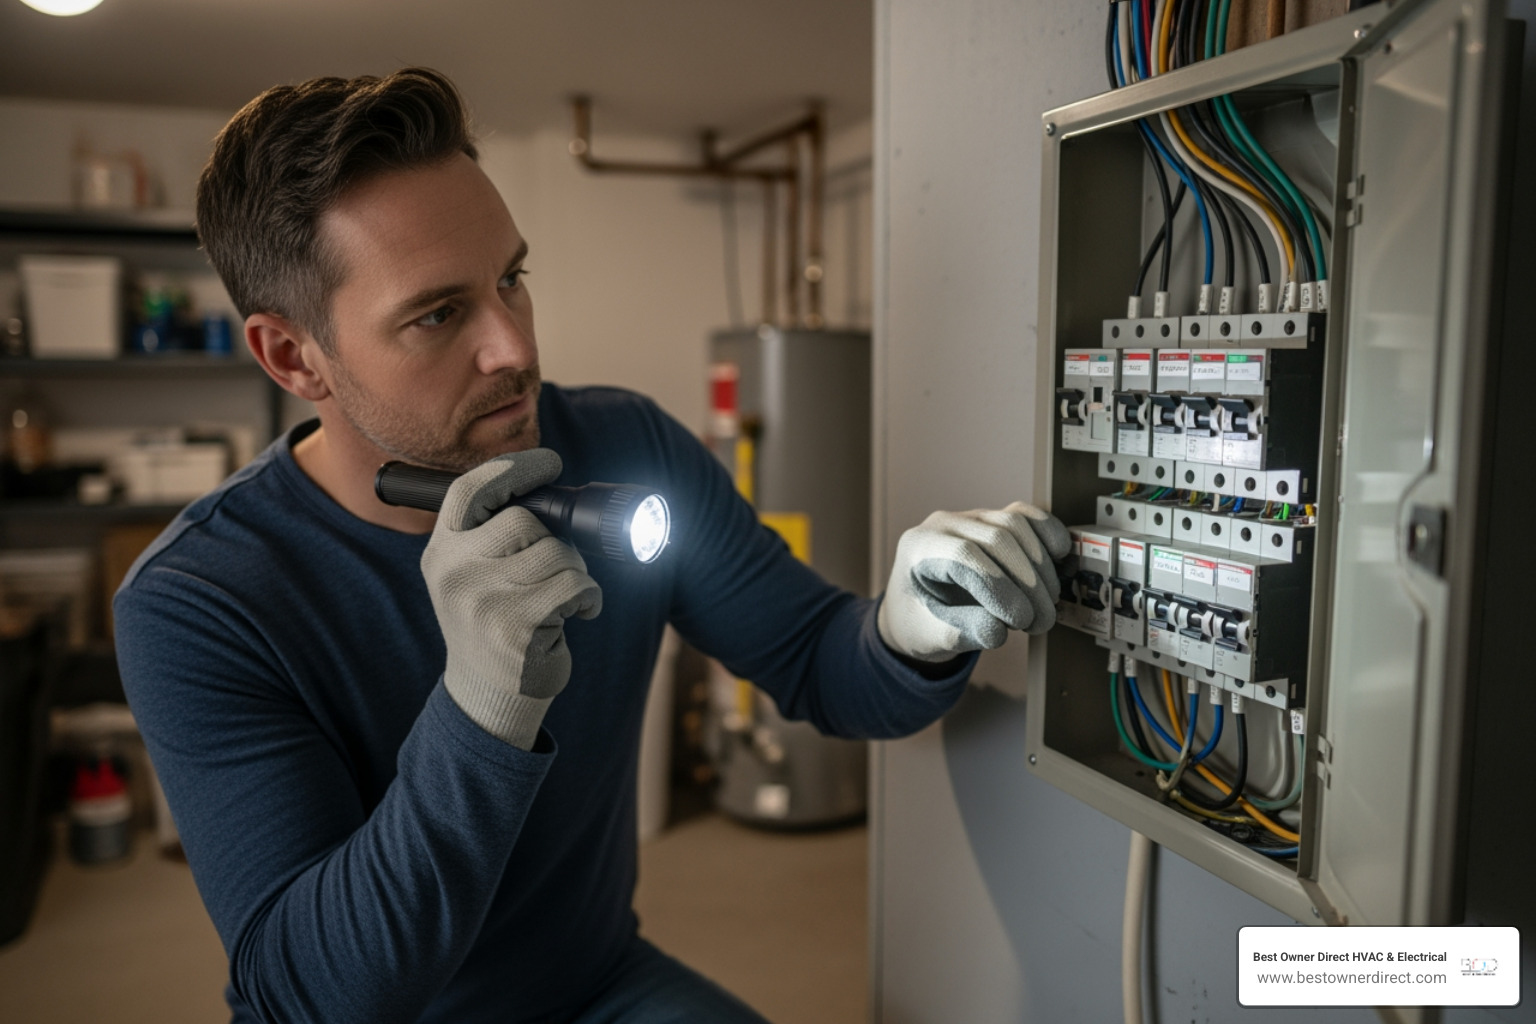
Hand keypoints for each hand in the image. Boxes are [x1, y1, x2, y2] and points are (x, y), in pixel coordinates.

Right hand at [420, 449, 602, 748]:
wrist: (489, 698)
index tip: (548, 462)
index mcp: (441, 553)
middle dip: (557, 541)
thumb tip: (549, 494)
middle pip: (526, 521)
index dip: (513, 469)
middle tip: (559, 567)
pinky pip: (576, 586)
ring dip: (576, 572)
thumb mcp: (473, 578)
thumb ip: (492, 537)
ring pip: (558, 553)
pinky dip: (589, 597)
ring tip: (565, 597)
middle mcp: (455, 572)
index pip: (469, 490)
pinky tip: (578, 614)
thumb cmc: (494, 627)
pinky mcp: (517, 627)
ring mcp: (483, 600)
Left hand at [877, 501, 1071, 662]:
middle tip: (1040, 623)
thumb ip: (962, 632)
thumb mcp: (931, 636)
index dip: (998, 587)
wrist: (917, 608)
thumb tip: (998, 630)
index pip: (964, 555)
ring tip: (1045, 607)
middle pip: (996, 538)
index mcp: (918, 547)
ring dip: (1040, 568)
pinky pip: (1026, 515)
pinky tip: (1058, 561)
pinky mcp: (993, 518)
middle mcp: (942, 524)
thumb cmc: (920, 621)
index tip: (1020, 620)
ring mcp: (970, 517)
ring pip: (1015, 523)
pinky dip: (1047, 533)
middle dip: (1027, 584)